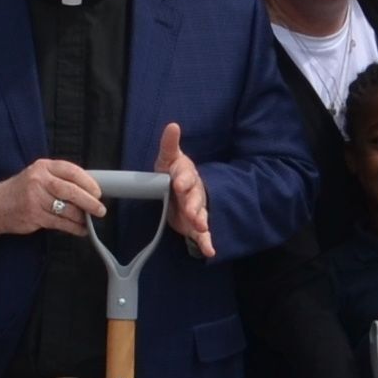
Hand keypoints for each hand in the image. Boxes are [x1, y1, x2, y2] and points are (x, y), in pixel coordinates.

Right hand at [0, 157, 109, 239]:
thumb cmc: (22, 190)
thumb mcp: (38, 176)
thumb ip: (59, 179)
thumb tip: (88, 190)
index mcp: (43, 167)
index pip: (71, 171)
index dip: (88, 182)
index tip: (98, 192)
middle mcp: (39, 180)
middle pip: (70, 190)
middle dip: (89, 201)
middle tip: (100, 209)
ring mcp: (35, 198)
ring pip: (66, 209)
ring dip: (81, 217)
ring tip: (88, 221)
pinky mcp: (34, 215)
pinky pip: (59, 223)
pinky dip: (73, 227)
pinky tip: (80, 230)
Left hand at [153, 120, 213, 254]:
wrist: (178, 191)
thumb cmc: (172, 173)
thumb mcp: (168, 159)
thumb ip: (169, 145)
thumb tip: (173, 126)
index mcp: (186, 175)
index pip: (186, 175)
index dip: (182, 178)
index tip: (177, 182)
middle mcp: (195, 192)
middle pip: (195, 197)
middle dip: (192, 202)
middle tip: (189, 208)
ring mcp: (197, 208)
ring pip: (201, 214)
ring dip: (201, 220)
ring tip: (201, 226)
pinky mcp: (195, 224)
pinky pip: (203, 234)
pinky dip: (206, 242)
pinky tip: (210, 251)